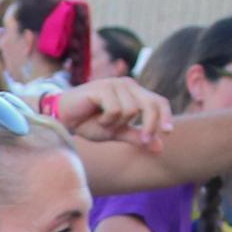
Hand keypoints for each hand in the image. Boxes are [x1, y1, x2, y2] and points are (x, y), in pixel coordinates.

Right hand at [43, 76, 168, 145]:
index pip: (159, 101)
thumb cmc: (89, 123)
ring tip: (103, 123)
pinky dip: (106, 120)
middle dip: (150, 125)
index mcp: (135, 93)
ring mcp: (115, 84)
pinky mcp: (103, 87)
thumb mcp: (117, 133)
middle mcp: (128, 85)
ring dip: (117, 123)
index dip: (166, 116)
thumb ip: (137, 137)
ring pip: (131, 110)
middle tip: (145, 141)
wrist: (64, 118)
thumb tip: (160, 148)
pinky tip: (96, 118)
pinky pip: (115, 110)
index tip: (168, 133)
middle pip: (151, 104)